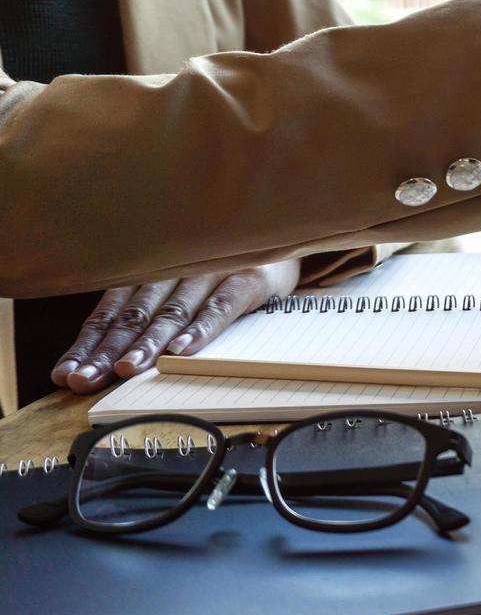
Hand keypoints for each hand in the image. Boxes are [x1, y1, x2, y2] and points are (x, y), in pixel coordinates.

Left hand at [51, 259, 300, 393]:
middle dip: (107, 350)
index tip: (65, 374)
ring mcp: (211, 270)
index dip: (88, 344)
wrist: (280, 234)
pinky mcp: (246, 277)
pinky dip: (201, 328)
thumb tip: (110, 358)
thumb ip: (151, 310)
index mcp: (151, 271)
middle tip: (84, 380)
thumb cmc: (226, 266)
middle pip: (135, 315)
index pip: (111, 312)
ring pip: (173, 311)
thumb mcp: (184, 281)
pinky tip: (182, 351)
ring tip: (127, 369)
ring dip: (148, 343)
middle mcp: (175, 267)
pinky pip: (221, 305)